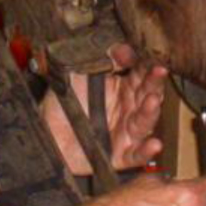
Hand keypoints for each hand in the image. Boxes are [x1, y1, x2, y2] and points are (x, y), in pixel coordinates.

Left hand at [42, 45, 167, 176]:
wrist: (45, 134)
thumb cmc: (63, 105)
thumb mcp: (79, 74)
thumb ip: (103, 61)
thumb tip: (123, 49)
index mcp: (122, 89)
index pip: (140, 75)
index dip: (147, 65)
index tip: (153, 56)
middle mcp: (128, 110)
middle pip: (148, 95)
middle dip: (154, 83)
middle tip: (159, 71)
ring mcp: (126, 133)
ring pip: (145, 123)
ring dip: (151, 112)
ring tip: (152, 101)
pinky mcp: (119, 156)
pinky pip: (136, 155)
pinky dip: (146, 151)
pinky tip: (155, 145)